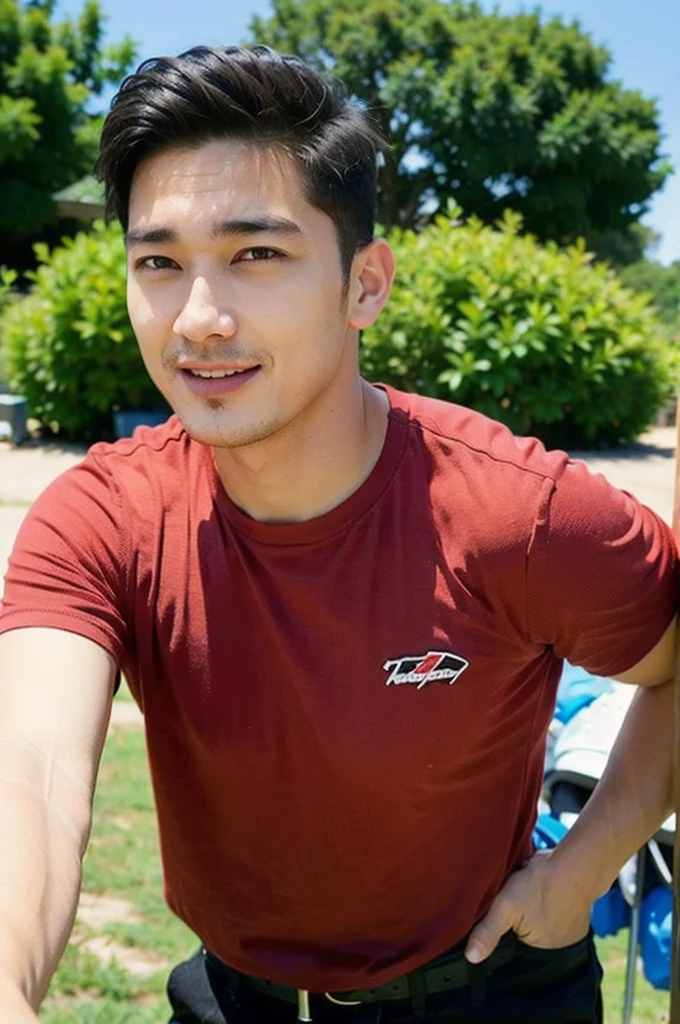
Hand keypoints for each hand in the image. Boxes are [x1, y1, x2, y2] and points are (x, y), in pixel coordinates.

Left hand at [464, 849, 591, 963]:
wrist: (575, 864)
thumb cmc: (541, 885)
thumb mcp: (507, 906)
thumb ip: (488, 931)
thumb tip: (471, 957)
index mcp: (539, 955)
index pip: (511, 954)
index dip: (502, 938)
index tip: (497, 921)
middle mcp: (555, 950)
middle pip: (523, 941)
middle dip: (515, 927)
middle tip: (511, 906)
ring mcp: (567, 934)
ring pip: (536, 927)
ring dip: (529, 916)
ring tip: (526, 899)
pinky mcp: (573, 918)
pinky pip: (549, 916)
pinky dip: (541, 906)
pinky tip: (537, 893)